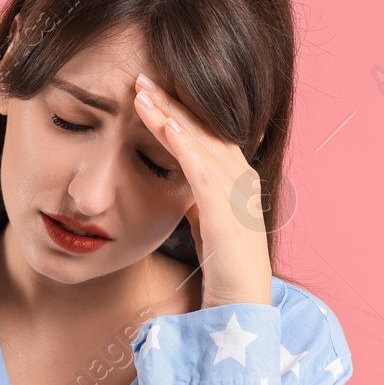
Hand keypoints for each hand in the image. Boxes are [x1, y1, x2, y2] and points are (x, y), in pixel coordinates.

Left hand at [133, 72, 273, 307]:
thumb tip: (175, 180)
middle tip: (141, 77)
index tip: (148, 92)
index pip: (205, 134)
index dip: (178, 111)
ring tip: (142, 93)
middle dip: (172, 102)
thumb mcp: (206, 223)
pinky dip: (185, 145)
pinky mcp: (226, 212)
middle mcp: (241, 178)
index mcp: (237, 179)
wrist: (240, 307)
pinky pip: (203, 170)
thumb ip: (196, 197)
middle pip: (203, 128)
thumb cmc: (223, 270)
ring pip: (201, 142)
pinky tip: (166, 126)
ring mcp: (237, 193)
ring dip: (171, 115)